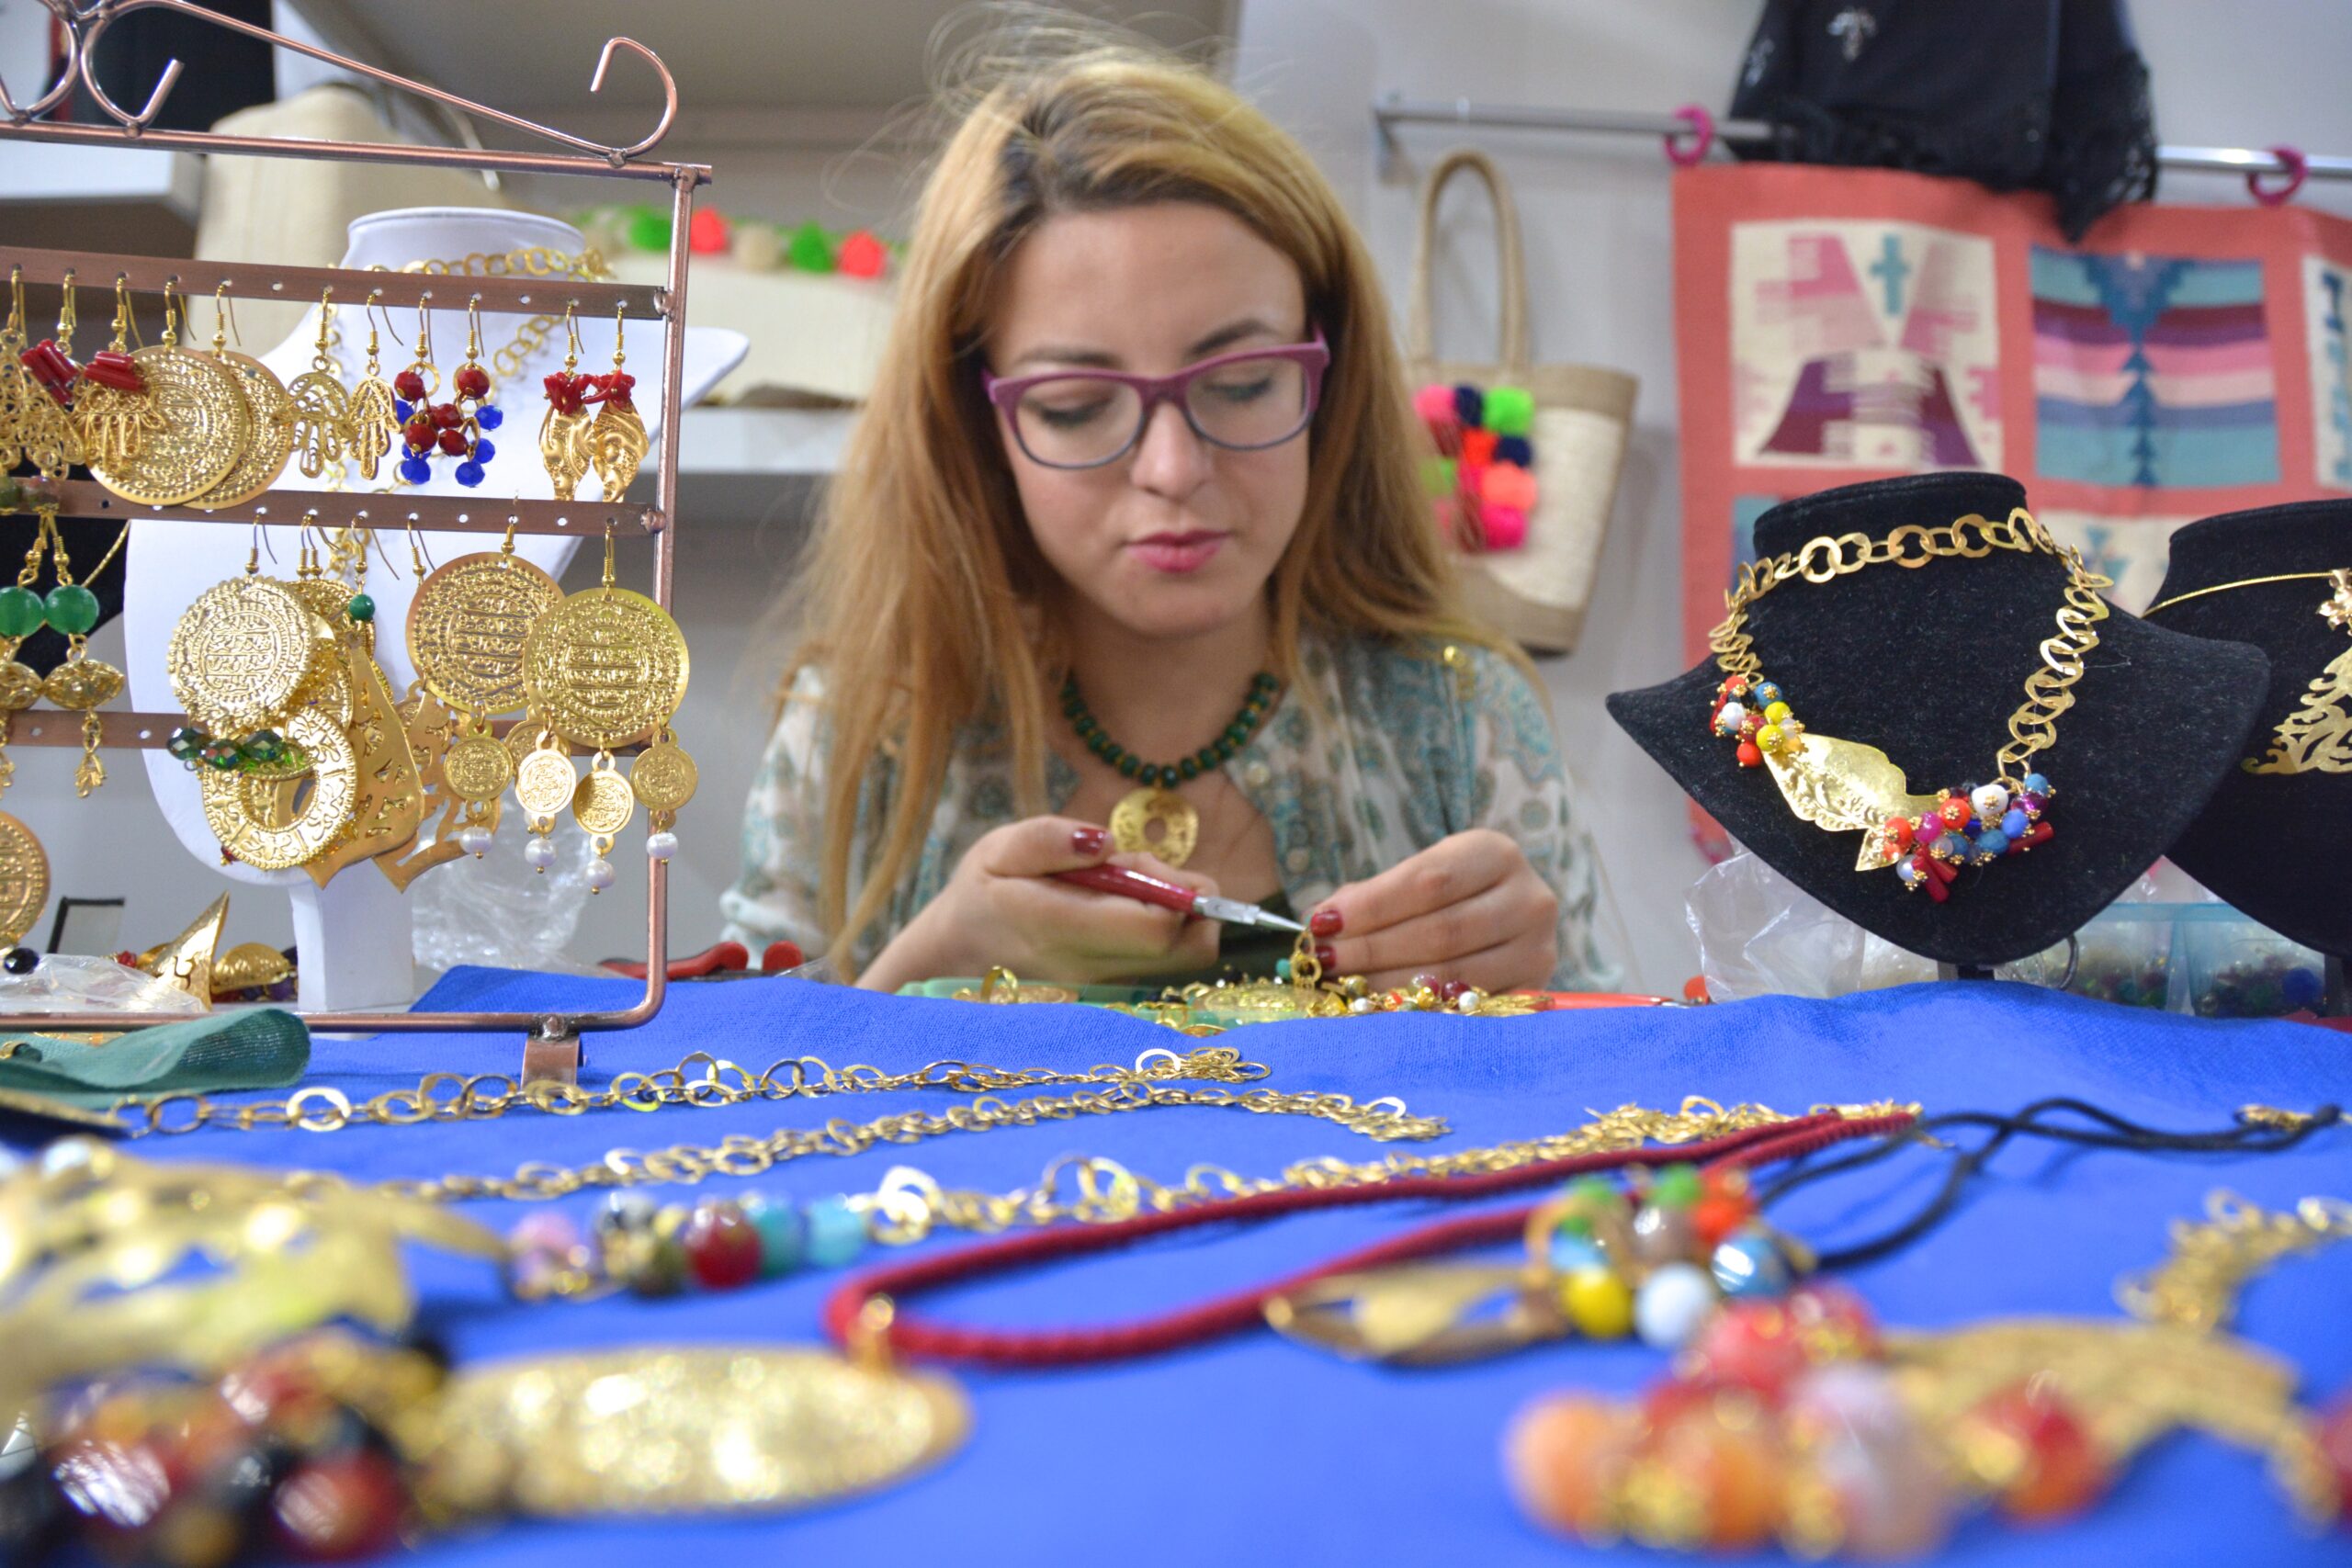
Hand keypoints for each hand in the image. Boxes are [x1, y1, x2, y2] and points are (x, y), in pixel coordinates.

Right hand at [858, 817, 1220, 989]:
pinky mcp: (1115, 1004)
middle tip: (1135, 876)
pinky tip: (1111, 924)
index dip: (1173, 888)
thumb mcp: (998, 851)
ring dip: (1169, 919)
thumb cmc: (981, 898)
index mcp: (1062, 930)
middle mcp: (1093, 973)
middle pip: (1190, 949)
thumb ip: (1051, 840)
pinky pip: (1163, 972)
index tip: (1137, 863)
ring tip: (1114, 898)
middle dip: (1184, 901)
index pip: (1159, 927)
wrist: (953, 965)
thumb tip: (1106, 842)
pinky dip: (1154, 940)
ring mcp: (1107, 996)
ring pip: (1182, 961)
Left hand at [1307, 829, 1557, 992]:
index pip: (1428, 882)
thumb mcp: (1418, 877)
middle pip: (1441, 932)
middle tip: (1324, 963)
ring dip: (1387, 985)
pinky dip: (1419, 1012)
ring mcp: (1538, 951)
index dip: (1372, 906)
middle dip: (1373, 950)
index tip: (1323, 924)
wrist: (1507, 922)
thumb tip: (1321, 923)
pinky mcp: (1533, 994)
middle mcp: (1529, 900)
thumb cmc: (1450, 896)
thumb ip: (1373, 896)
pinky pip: (1468, 1009)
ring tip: (1342, 987)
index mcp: (1496, 854)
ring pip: (1453, 974)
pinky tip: (1380, 1010)